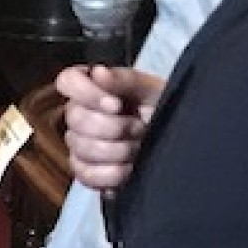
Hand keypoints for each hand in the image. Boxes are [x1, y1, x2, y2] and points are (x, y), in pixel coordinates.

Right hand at [56, 64, 164, 192]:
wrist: (180, 141)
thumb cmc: (164, 110)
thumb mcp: (153, 90)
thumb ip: (125, 80)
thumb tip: (99, 72)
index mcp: (93, 88)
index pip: (67, 81)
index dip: (86, 93)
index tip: (115, 105)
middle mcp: (80, 114)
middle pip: (74, 119)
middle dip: (113, 127)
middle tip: (140, 128)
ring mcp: (79, 144)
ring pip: (81, 148)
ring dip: (117, 151)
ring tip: (139, 147)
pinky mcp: (85, 171)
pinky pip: (86, 174)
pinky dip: (111, 174)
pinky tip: (129, 168)